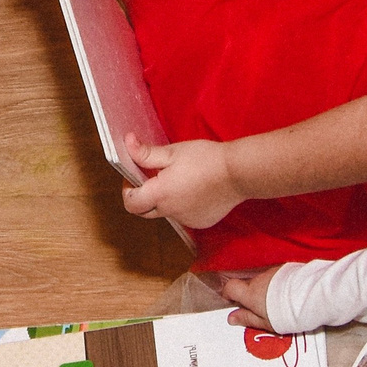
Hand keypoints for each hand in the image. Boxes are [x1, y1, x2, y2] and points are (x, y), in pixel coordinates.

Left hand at [121, 138, 246, 229]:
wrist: (238, 173)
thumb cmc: (206, 159)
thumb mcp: (173, 152)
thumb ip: (146, 153)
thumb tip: (127, 144)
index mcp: (161, 195)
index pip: (131, 203)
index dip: (127, 190)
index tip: (133, 177)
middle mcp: (172, 212)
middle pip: (145, 211)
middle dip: (143, 197)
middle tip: (151, 178)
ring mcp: (187, 220)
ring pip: (166, 213)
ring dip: (164, 200)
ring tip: (177, 180)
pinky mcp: (201, 222)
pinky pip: (184, 216)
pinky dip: (182, 205)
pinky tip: (193, 189)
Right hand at [218, 268, 282, 331]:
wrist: (310, 297)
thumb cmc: (286, 313)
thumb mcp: (265, 323)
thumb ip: (247, 319)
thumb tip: (231, 318)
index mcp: (250, 293)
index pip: (230, 287)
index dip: (228, 294)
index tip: (232, 302)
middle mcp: (258, 280)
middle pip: (247, 285)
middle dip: (250, 295)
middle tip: (260, 309)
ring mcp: (272, 273)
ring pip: (262, 281)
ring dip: (265, 290)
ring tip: (278, 304)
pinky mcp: (285, 270)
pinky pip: (275, 278)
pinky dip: (277, 285)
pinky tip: (286, 296)